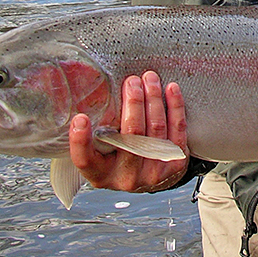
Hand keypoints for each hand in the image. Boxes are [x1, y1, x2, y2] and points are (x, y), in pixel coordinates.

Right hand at [69, 72, 188, 192]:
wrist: (148, 173)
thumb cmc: (119, 155)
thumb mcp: (100, 148)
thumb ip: (96, 127)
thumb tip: (90, 89)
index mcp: (100, 173)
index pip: (85, 160)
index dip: (80, 141)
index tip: (81, 118)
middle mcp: (125, 176)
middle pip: (131, 135)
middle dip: (133, 102)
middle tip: (132, 82)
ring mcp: (152, 172)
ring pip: (156, 128)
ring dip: (153, 98)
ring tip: (150, 79)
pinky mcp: (174, 163)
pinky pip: (177, 129)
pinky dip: (175, 106)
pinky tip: (171, 89)